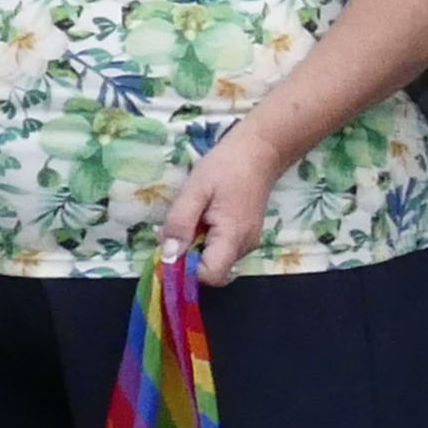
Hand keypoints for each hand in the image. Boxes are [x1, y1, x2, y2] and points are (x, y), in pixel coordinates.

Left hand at [159, 127, 289, 278]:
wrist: (259, 151)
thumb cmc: (226, 167)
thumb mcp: (195, 190)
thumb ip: (180, 223)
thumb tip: (168, 255)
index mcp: (233, 237)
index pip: (211, 276)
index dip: (187, 269)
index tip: (172, 247)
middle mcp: (245, 247)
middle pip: (211, 270)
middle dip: (188, 255)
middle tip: (179, 226)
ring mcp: (248, 243)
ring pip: (215, 260)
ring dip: (195, 246)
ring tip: (193, 216)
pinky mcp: (246, 237)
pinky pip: (221, 249)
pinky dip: (206, 240)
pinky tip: (203, 217)